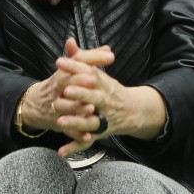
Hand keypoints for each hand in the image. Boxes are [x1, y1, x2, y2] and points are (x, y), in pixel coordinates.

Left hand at [51, 38, 167, 155]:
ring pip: (90, 121)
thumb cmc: (110, 89)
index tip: (59, 62)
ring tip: (60, 122)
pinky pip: (86, 141)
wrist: (134, 111)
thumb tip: (69, 41)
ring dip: (76, 122)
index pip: (90, 73)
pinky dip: (74, 147)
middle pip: (94, 97)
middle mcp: (105, 100)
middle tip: (65, 91)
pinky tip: (61, 152)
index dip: (75, 67)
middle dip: (81, 94)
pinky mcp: (99, 132)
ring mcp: (103, 117)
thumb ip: (82, 58)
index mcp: (103, 83)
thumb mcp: (98, 72)